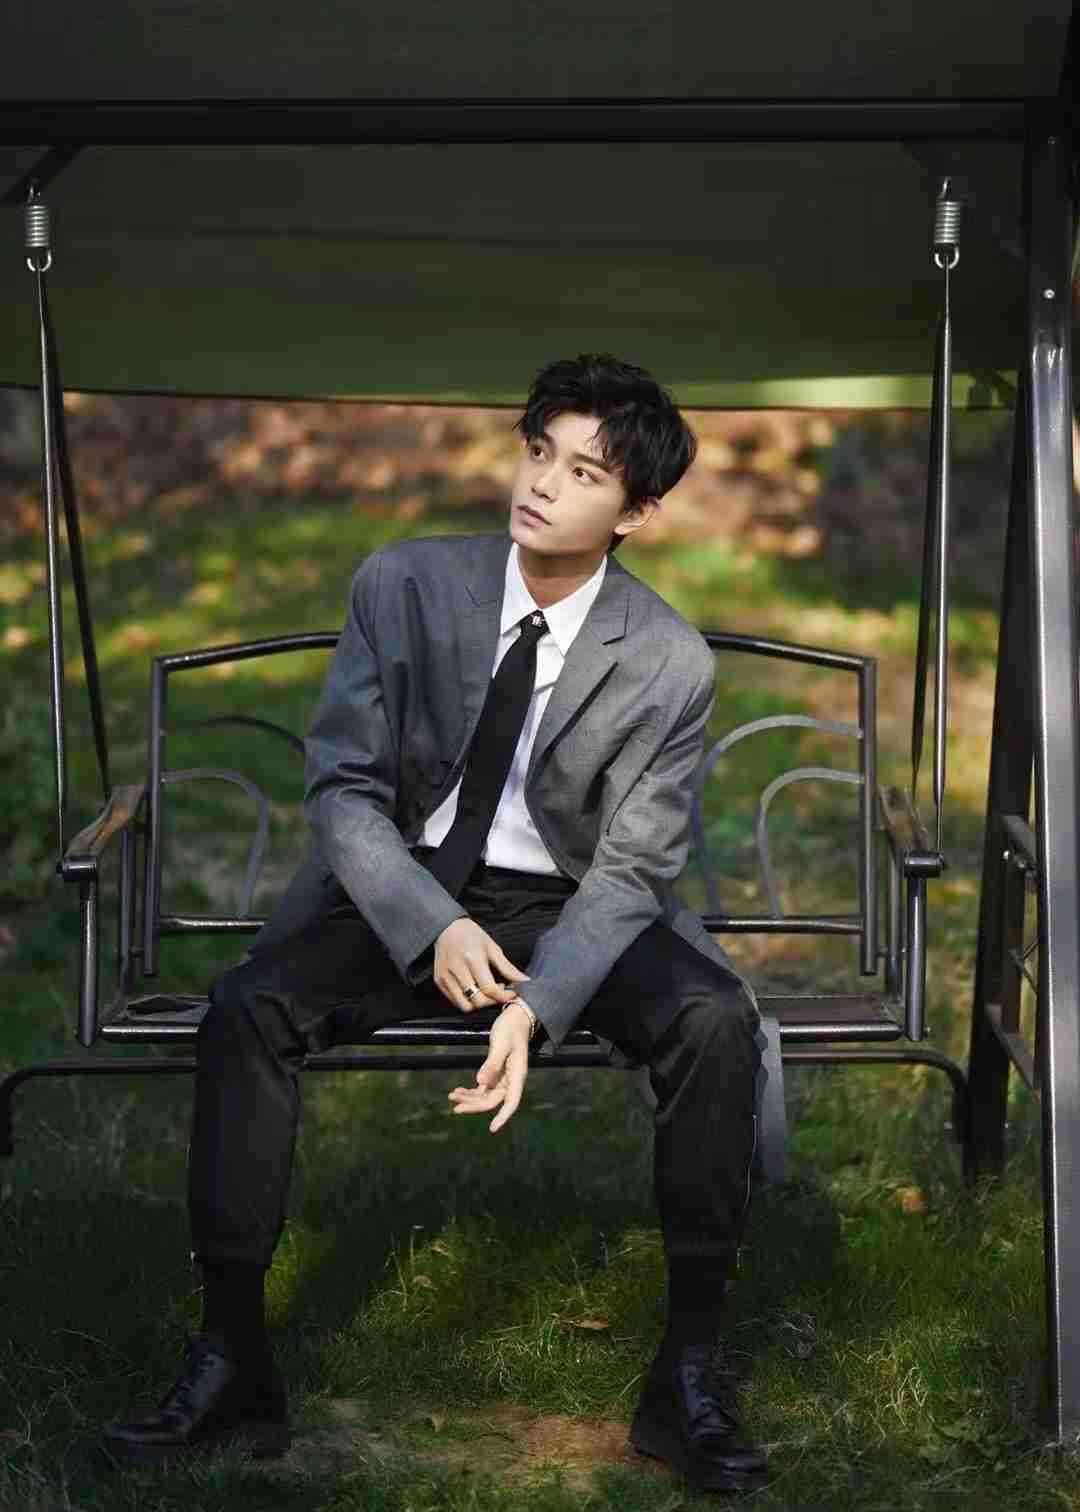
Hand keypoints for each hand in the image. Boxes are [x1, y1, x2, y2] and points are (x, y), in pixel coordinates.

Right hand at [434, 918, 527, 1012]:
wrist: (447, 928)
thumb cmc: (471, 935)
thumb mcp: (492, 947)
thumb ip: (508, 968)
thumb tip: (524, 980)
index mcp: (473, 959)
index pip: (489, 988)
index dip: (504, 996)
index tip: (511, 993)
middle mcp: (457, 969)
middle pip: (478, 1001)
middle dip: (492, 1001)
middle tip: (499, 992)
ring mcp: (445, 977)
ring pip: (465, 1006)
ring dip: (479, 1003)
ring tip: (485, 991)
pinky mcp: (439, 981)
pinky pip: (455, 1001)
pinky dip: (467, 1000)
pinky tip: (474, 988)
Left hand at [448, 1000, 532, 1131]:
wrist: (515, 1018)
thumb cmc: (511, 1029)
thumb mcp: (501, 1044)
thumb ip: (492, 1064)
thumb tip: (481, 1083)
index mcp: (517, 1076)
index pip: (512, 1102)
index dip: (503, 1116)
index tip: (492, 1128)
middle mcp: (510, 1081)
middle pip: (493, 1101)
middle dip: (475, 1106)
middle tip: (456, 1107)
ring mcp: (503, 1078)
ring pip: (485, 1096)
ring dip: (470, 1098)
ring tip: (452, 1096)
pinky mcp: (495, 1073)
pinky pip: (482, 1088)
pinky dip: (471, 1091)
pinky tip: (458, 1091)